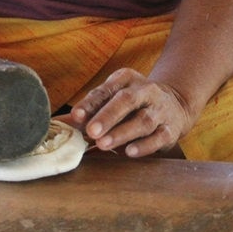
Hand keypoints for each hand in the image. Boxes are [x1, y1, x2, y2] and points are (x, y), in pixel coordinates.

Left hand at [69, 68, 193, 157]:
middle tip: (91, 131)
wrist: (175, 104)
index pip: (106, 90)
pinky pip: (159, 137)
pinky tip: (130, 152)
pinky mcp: (171, 129)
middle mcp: (145, 91)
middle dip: (107, 116)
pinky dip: (145, 145)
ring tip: (104, 144)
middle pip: (126, 101)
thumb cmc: (133, 104)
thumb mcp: (112, 99)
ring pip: (142, 120)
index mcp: (126, 80)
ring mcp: (160, 110)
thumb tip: (57, 124)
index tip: (76, 115)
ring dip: (122, 133)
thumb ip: (88, 111)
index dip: (90, 103)